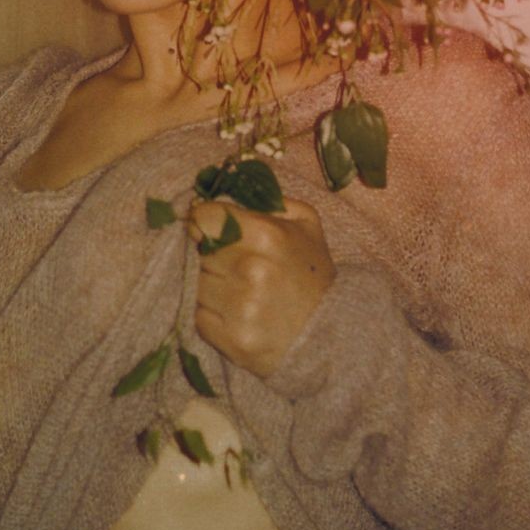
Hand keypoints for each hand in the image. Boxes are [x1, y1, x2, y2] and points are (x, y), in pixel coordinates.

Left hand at [189, 196, 334, 377]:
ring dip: (210, 286)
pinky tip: (235, 314)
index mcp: (265, 234)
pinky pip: (199, 317)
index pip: (203, 217)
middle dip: (210, 256)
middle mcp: (250, 269)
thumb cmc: (313, 274)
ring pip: (196, 284)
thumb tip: (225, 190)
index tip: (211, 230)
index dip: (205, 222)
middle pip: (199, 252)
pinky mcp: (232, 339)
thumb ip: (268, 200)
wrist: (333, 334)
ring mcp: (240, 307)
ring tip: (238, 291)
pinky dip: (212, 315)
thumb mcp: (305, 224)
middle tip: (234, 265)